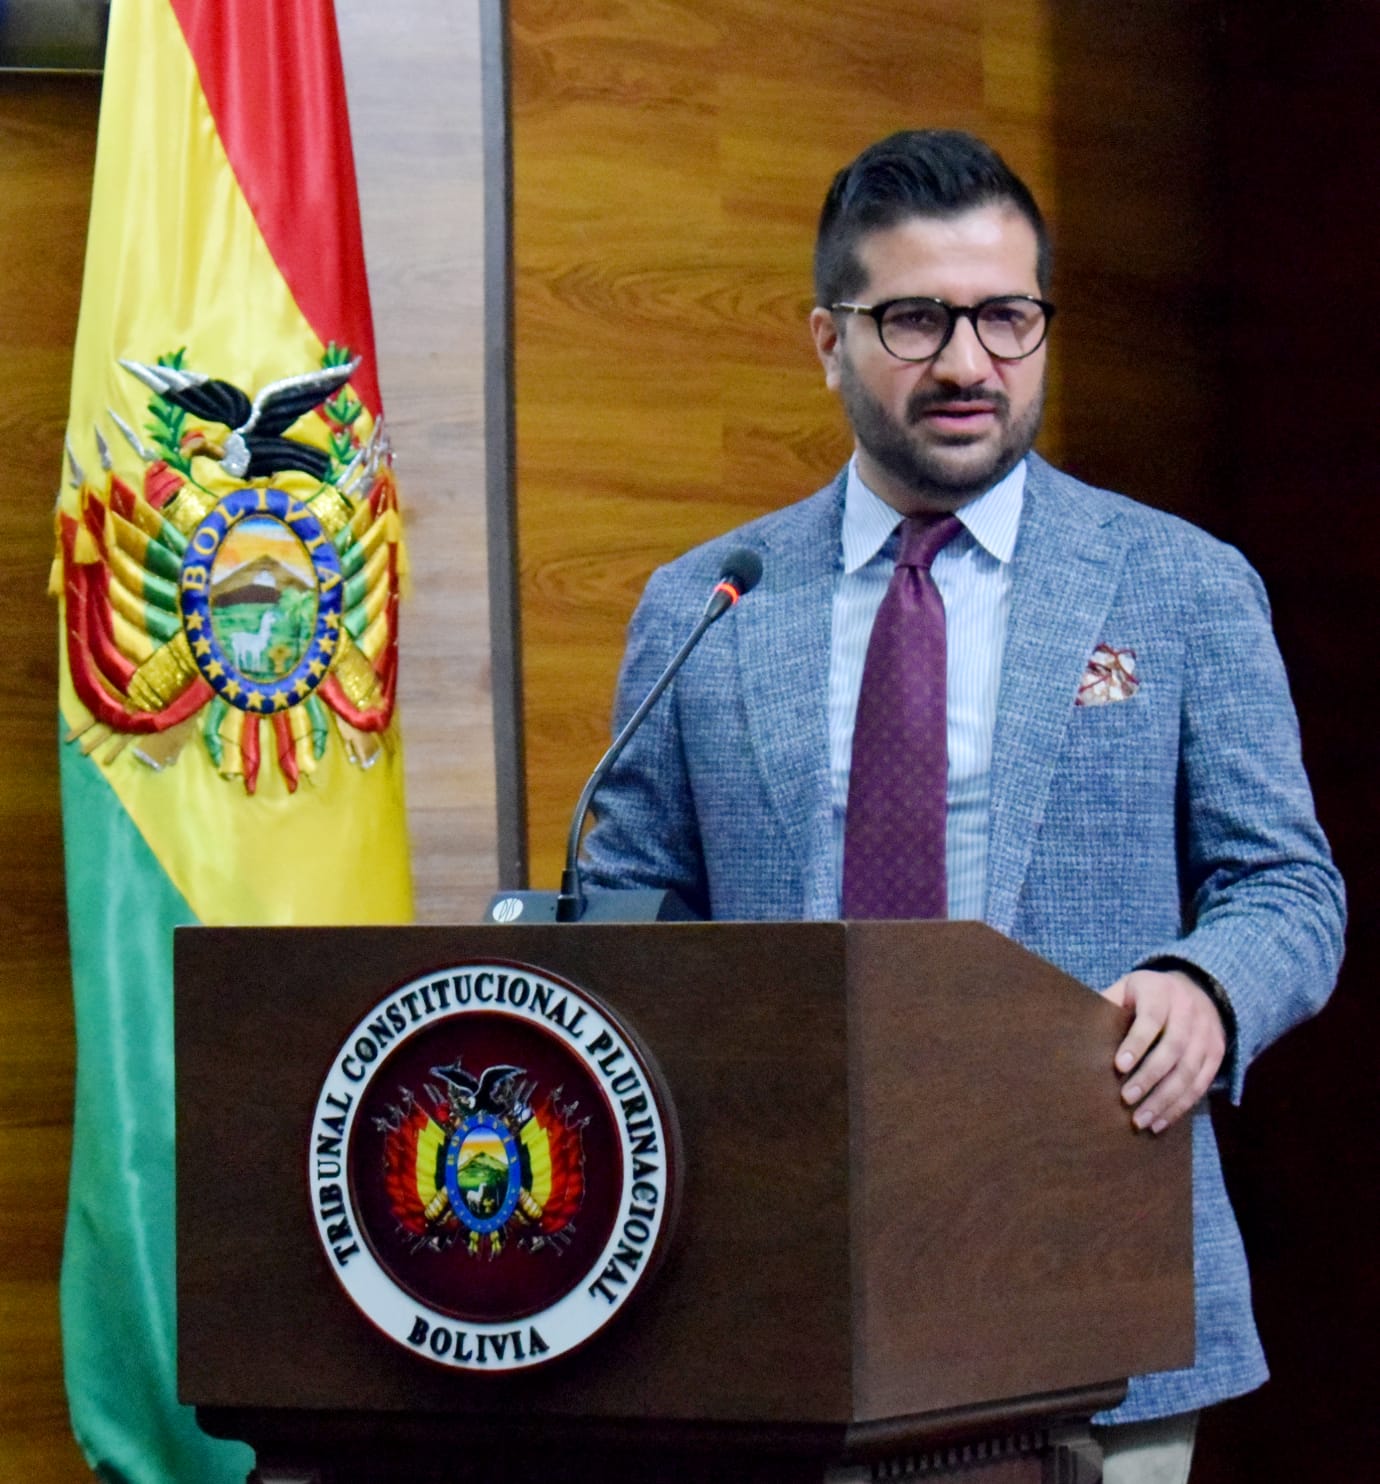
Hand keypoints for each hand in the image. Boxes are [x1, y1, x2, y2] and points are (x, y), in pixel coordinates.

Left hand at [1101, 968, 1225, 1132]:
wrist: (1196, 988)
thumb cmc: (1146, 994)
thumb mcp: (1126, 988)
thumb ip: (1107, 1004)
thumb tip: (1076, 1030)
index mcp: (1161, 991)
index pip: (1151, 1018)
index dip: (1136, 1042)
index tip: (1118, 1067)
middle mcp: (1189, 1010)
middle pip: (1173, 1048)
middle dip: (1149, 1077)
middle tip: (1127, 1100)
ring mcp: (1207, 1033)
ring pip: (1190, 1071)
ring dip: (1165, 1100)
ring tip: (1142, 1120)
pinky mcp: (1217, 1052)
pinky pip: (1201, 1083)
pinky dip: (1181, 1105)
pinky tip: (1161, 1121)